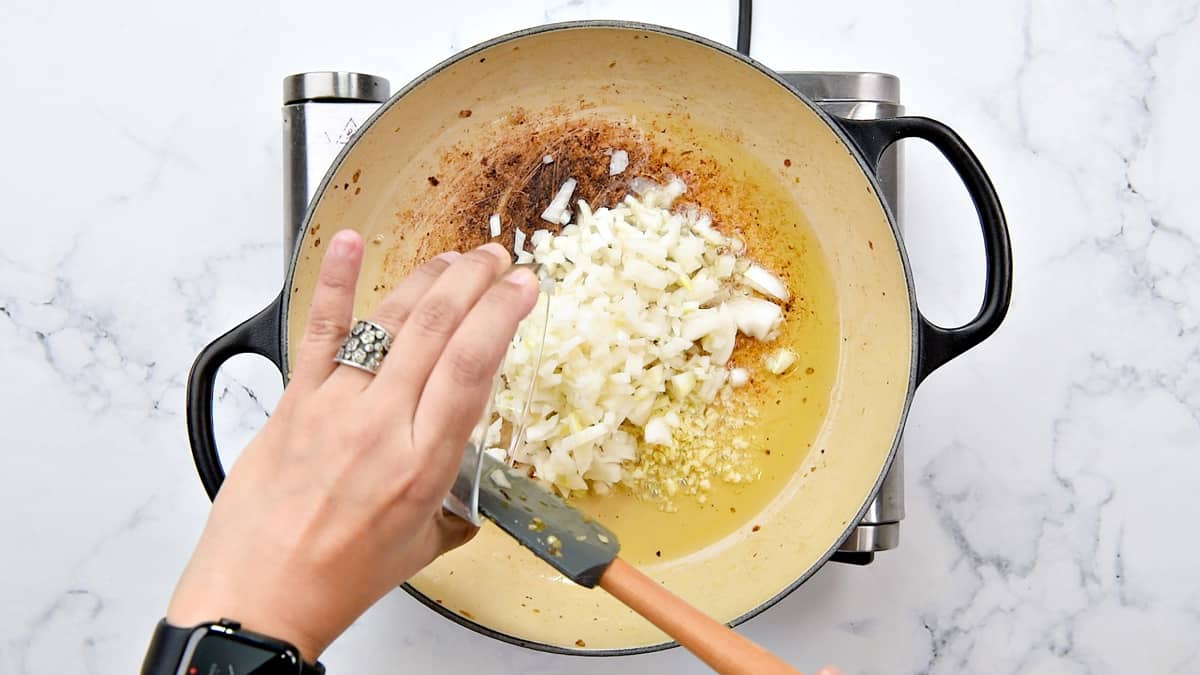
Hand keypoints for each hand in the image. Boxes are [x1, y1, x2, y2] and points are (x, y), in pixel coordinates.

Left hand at [167, 230, 538, 659]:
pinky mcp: (293, 401)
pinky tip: (352, 243)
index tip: (524, 286)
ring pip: (388, 322)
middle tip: (495, 259)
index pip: (474, 366)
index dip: (503, 314)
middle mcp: (382, 425)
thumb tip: (468, 493)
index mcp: (424, 462)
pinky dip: (337, 283)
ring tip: (454, 259)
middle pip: (438, 329)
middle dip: (474, 281)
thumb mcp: (419, 545)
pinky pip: (321, 333)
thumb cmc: (336, 579)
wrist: (258, 598)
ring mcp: (334, 406)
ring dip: (428, 280)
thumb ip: (451, 508)